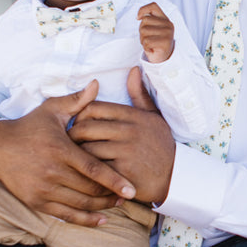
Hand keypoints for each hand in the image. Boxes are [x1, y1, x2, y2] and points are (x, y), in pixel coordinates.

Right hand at [0, 81, 137, 226]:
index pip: (93, 169)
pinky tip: (101, 219)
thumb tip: (97, 84)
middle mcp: (52, 172)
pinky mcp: (36, 202)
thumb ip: (77, 100)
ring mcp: (43, 189)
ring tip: (117, 203)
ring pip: (80, 204)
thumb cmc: (30, 126)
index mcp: (60, 149)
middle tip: (129, 195)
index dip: (114, 181)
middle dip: (111, 195)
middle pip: (90, 189)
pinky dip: (85, 220)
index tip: (131, 190)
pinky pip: (65, 216)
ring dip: (102, 207)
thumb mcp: (52, 110)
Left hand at [70, 67, 175, 204]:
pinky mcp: (123, 173)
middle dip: (73, 135)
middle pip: (86, 127)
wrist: (176, 177)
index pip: (94, 108)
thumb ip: (140, 95)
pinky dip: (87, 170)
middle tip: (69, 141)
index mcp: (134, 116)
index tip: (77, 123)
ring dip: (78, 154)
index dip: (79, 115)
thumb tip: (133, 70)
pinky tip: (85, 171)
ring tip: (74, 156)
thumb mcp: (154, 117)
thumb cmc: (160, 146)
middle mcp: (130, 132)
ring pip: (87, 149)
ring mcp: (127, 152)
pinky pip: (95, 169)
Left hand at [138, 2, 174, 62]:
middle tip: (147, 38)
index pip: (153, 6)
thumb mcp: (152, 28)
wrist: (163, 59)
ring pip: (144, 31)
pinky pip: (146, 41)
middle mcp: (168, 25)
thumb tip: (139, 17)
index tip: (138, 18)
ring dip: (143, 40)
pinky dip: (145, 47)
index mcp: (165, 19)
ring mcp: (168, 33)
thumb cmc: (154, 42)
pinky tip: (151, 49)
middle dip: (141, 30)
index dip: (143, 9)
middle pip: (145, 20)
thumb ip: (148, 19)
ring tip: (149, 44)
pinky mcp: (165, 43)